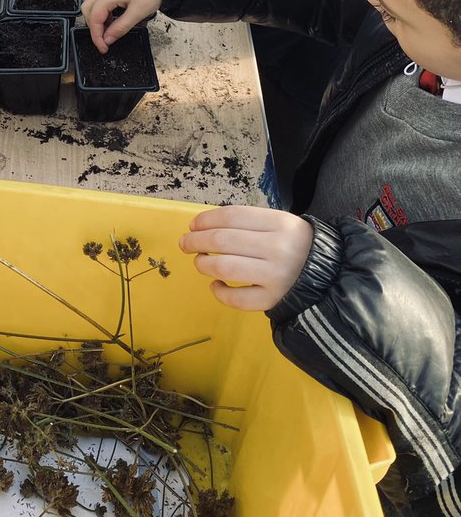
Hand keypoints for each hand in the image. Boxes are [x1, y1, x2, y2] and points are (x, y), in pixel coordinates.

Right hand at [81, 0, 166, 52]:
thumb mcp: (137, 14)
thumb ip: (119, 28)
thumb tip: (107, 39)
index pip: (94, 19)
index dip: (97, 37)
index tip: (103, 47)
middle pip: (87, 10)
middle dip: (94, 27)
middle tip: (105, 39)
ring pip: (89, 1)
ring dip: (95, 16)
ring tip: (109, 26)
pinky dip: (99, 7)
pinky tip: (111, 14)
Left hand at [180, 206, 313, 310]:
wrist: (330, 274)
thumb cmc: (296, 245)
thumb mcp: (280, 223)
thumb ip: (248, 223)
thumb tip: (203, 227)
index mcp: (280, 223)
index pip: (233, 216)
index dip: (206, 220)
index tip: (192, 225)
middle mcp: (278, 248)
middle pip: (223, 240)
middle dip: (196, 241)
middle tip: (185, 243)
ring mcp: (276, 276)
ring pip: (226, 267)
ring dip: (204, 264)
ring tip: (200, 262)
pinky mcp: (274, 300)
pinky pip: (238, 299)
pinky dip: (220, 293)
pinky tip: (216, 285)